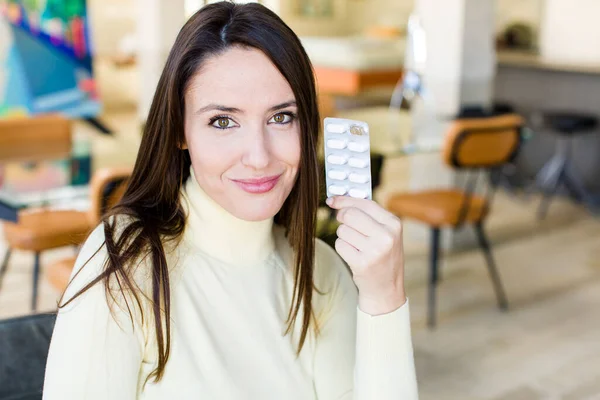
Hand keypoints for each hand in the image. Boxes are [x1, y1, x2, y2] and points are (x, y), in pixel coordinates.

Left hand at [326, 196, 405, 315]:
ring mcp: (375, 250)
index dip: (345, 200)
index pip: (365, 203)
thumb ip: (368, 215)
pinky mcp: (362, 263)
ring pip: (342, 230)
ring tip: (356, 247)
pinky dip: (342, 248)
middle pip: (350, 215)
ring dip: (344, 237)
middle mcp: (387, 236)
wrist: (386, 289)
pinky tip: (353, 256)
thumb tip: (339, 200)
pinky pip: (340, 245)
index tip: (332, 200)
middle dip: (342, 219)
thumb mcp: (386, 234)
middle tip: (345, 226)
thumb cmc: (383, 257)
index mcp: (394, 224)